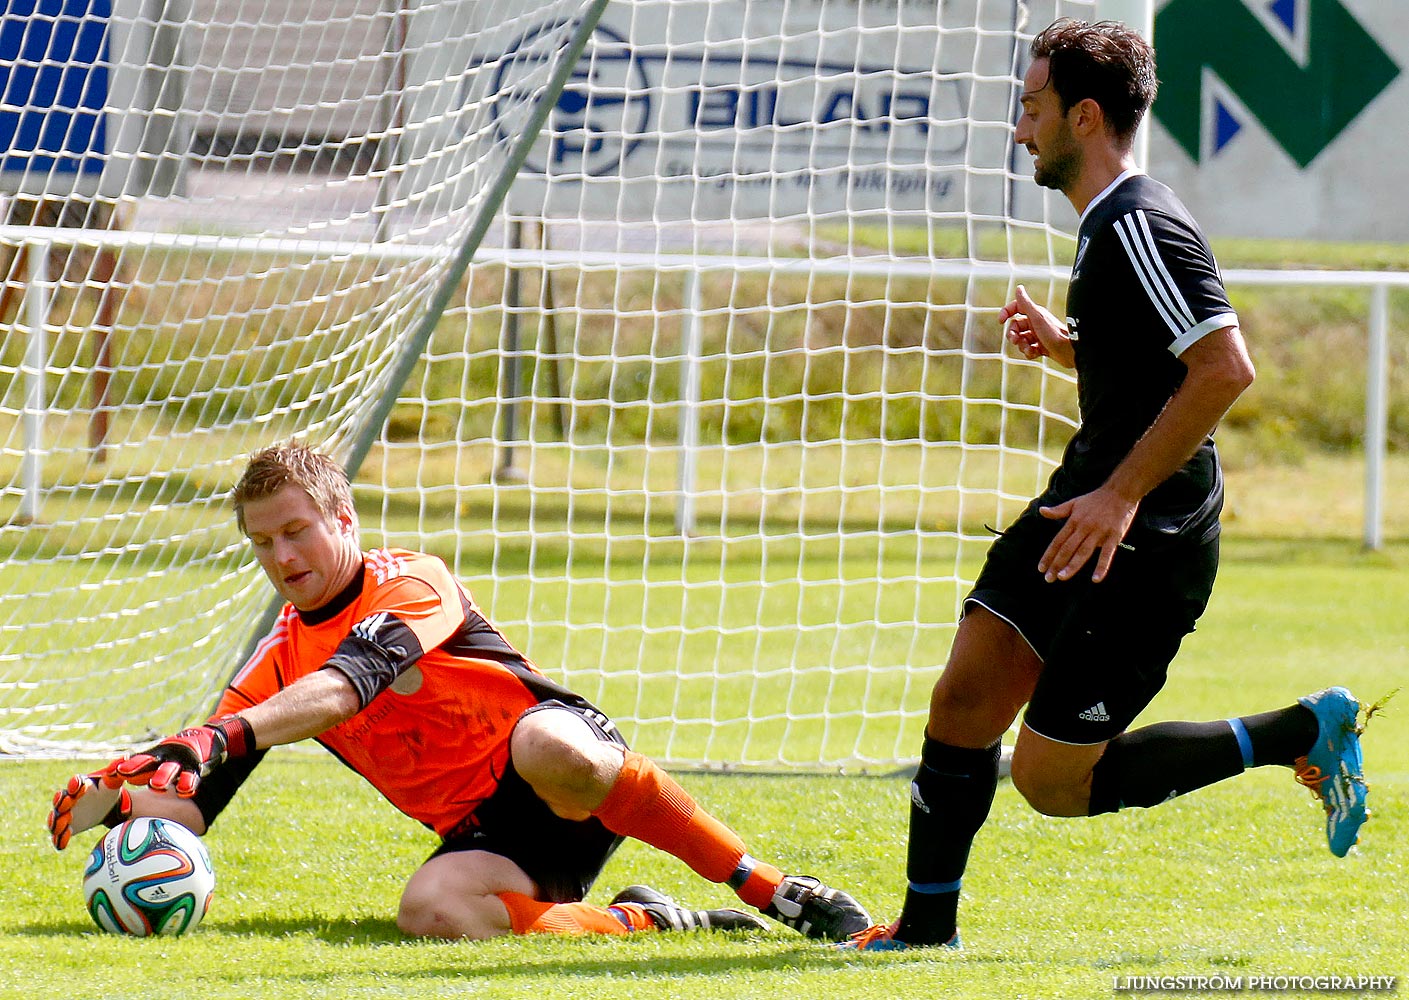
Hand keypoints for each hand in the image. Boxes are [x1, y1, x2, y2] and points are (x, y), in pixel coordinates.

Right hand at [47, 764, 130, 849]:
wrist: (109, 806)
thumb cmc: (109, 790)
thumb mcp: (113, 781)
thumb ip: (116, 772)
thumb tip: (125, 758)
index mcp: (81, 785)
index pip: (75, 783)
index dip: (75, 784)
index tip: (77, 785)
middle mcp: (70, 799)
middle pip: (60, 801)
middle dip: (61, 802)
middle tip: (65, 805)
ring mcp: (67, 814)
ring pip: (56, 818)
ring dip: (56, 822)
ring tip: (60, 827)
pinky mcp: (69, 827)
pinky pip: (60, 835)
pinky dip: (59, 839)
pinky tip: (61, 845)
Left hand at [113, 716, 253, 796]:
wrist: (209, 738)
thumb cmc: (176, 754)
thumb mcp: (156, 758)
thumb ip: (137, 771)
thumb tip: (112, 777)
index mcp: (153, 756)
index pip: (134, 760)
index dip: (122, 766)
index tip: (107, 772)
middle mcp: (165, 757)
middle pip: (148, 762)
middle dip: (135, 767)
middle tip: (121, 773)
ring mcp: (181, 761)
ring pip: (170, 770)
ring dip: (162, 777)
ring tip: (155, 787)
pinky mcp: (197, 767)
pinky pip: (192, 777)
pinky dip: (188, 784)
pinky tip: (183, 792)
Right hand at [1000, 285, 1073, 368]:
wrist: (1069, 351)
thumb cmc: (1054, 333)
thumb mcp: (1037, 317)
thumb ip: (1025, 304)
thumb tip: (1018, 288)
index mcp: (1034, 314)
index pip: (1015, 308)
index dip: (1006, 312)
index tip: (1001, 321)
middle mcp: (1035, 323)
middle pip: (1015, 327)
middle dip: (1013, 335)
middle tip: (1016, 340)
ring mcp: (1038, 336)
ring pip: (1021, 340)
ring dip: (1022, 346)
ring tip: (1030, 348)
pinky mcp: (1041, 347)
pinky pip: (1028, 350)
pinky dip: (1029, 353)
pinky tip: (1036, 354)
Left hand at [1038, 487, 1138, 583]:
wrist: (1120, 492)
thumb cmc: (1096, 499)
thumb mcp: (1074, 503)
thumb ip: (1058, 510)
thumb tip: (1041, 511)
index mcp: (1074, 521)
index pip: (1058, 541)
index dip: (1049, 555)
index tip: (1041, 568)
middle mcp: (1084, 527)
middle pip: (1068, 548)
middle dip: (1057, 564)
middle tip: (1048, 578)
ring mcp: (1099, 532)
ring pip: (1083, 552)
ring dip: (1072, 566)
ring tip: (1062, 577)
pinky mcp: (1114, 536)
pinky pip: (1107, 554)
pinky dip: (1101, 567)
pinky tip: (1095, 579)